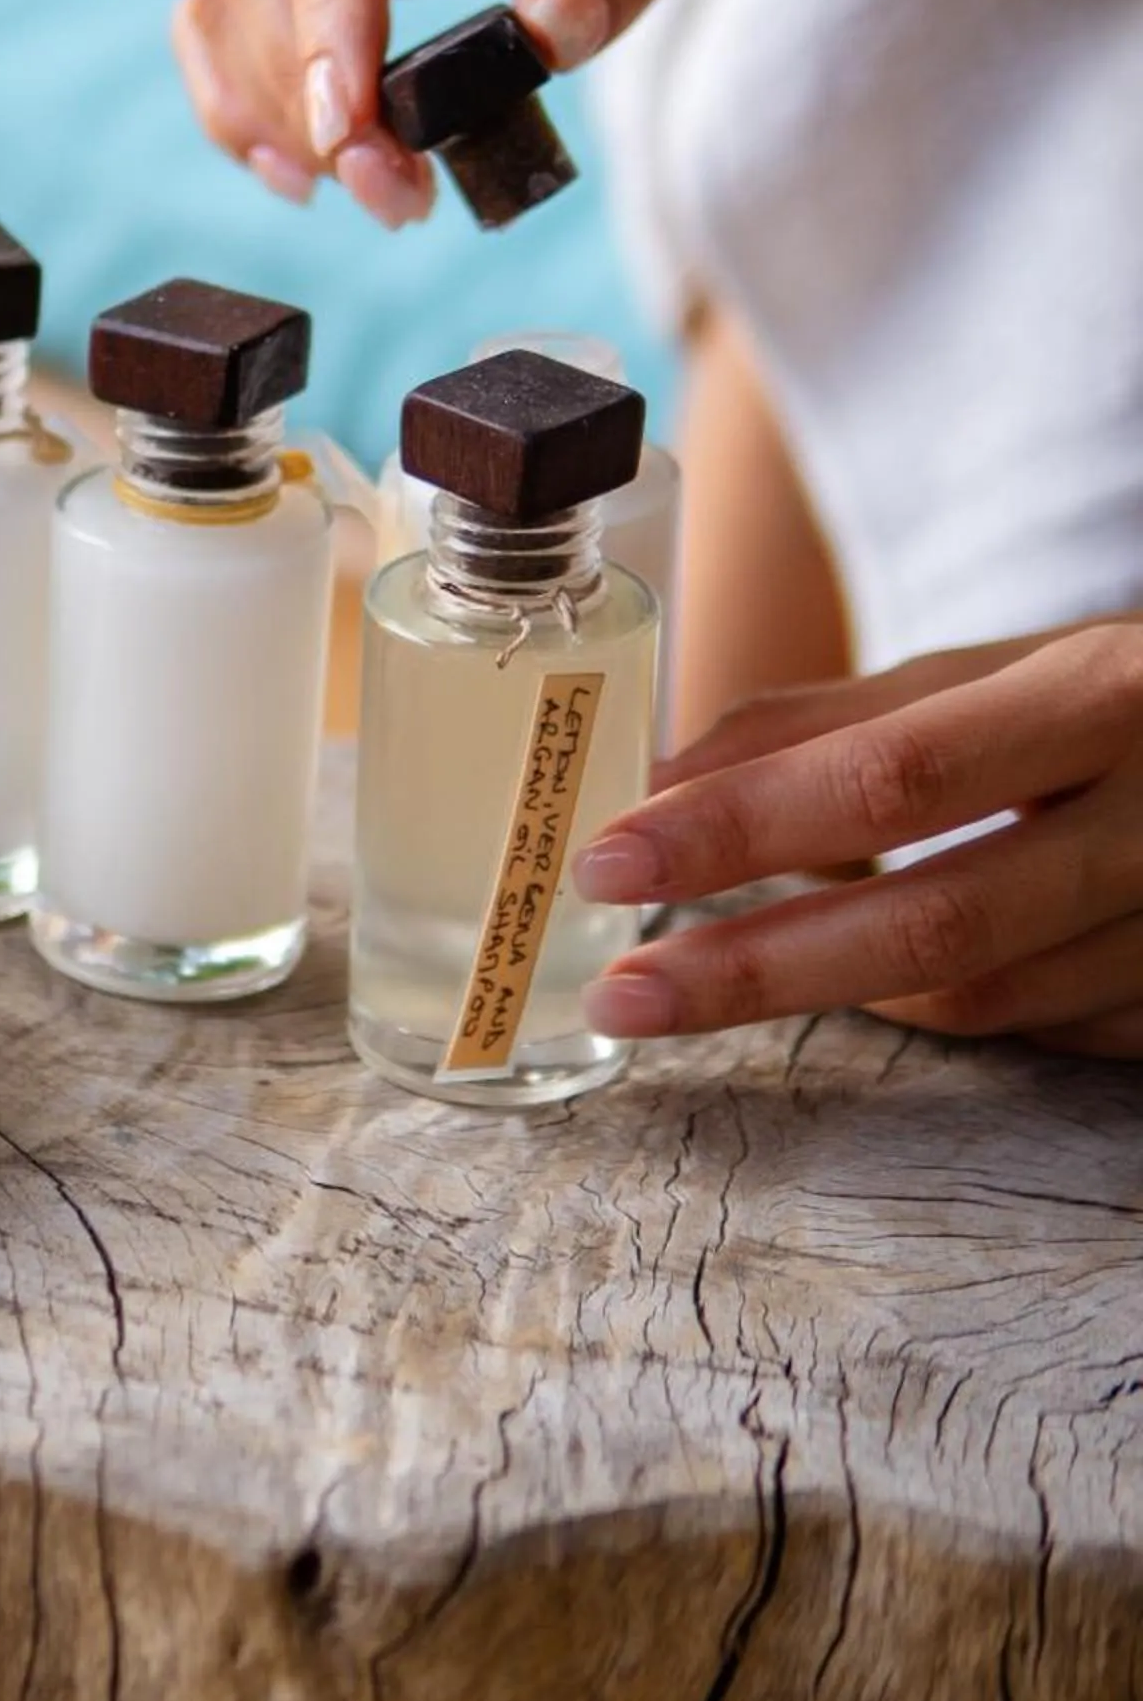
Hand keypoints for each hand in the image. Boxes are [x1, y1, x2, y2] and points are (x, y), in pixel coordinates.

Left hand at [572, 623, 1142, 1059]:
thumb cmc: (1136, 699)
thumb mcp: (1009, 670)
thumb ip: (839, 723)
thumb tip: (663, 777)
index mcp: (1106, 697)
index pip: (891, 779)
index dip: (742, 829)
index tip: (610, 862)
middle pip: (931, 927)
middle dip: (753, 970)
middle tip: (622, 995)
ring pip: (981, 999)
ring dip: (841, 987)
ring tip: (737, 964)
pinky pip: (1041, 1031)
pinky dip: (950, 1004)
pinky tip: (891, 973)